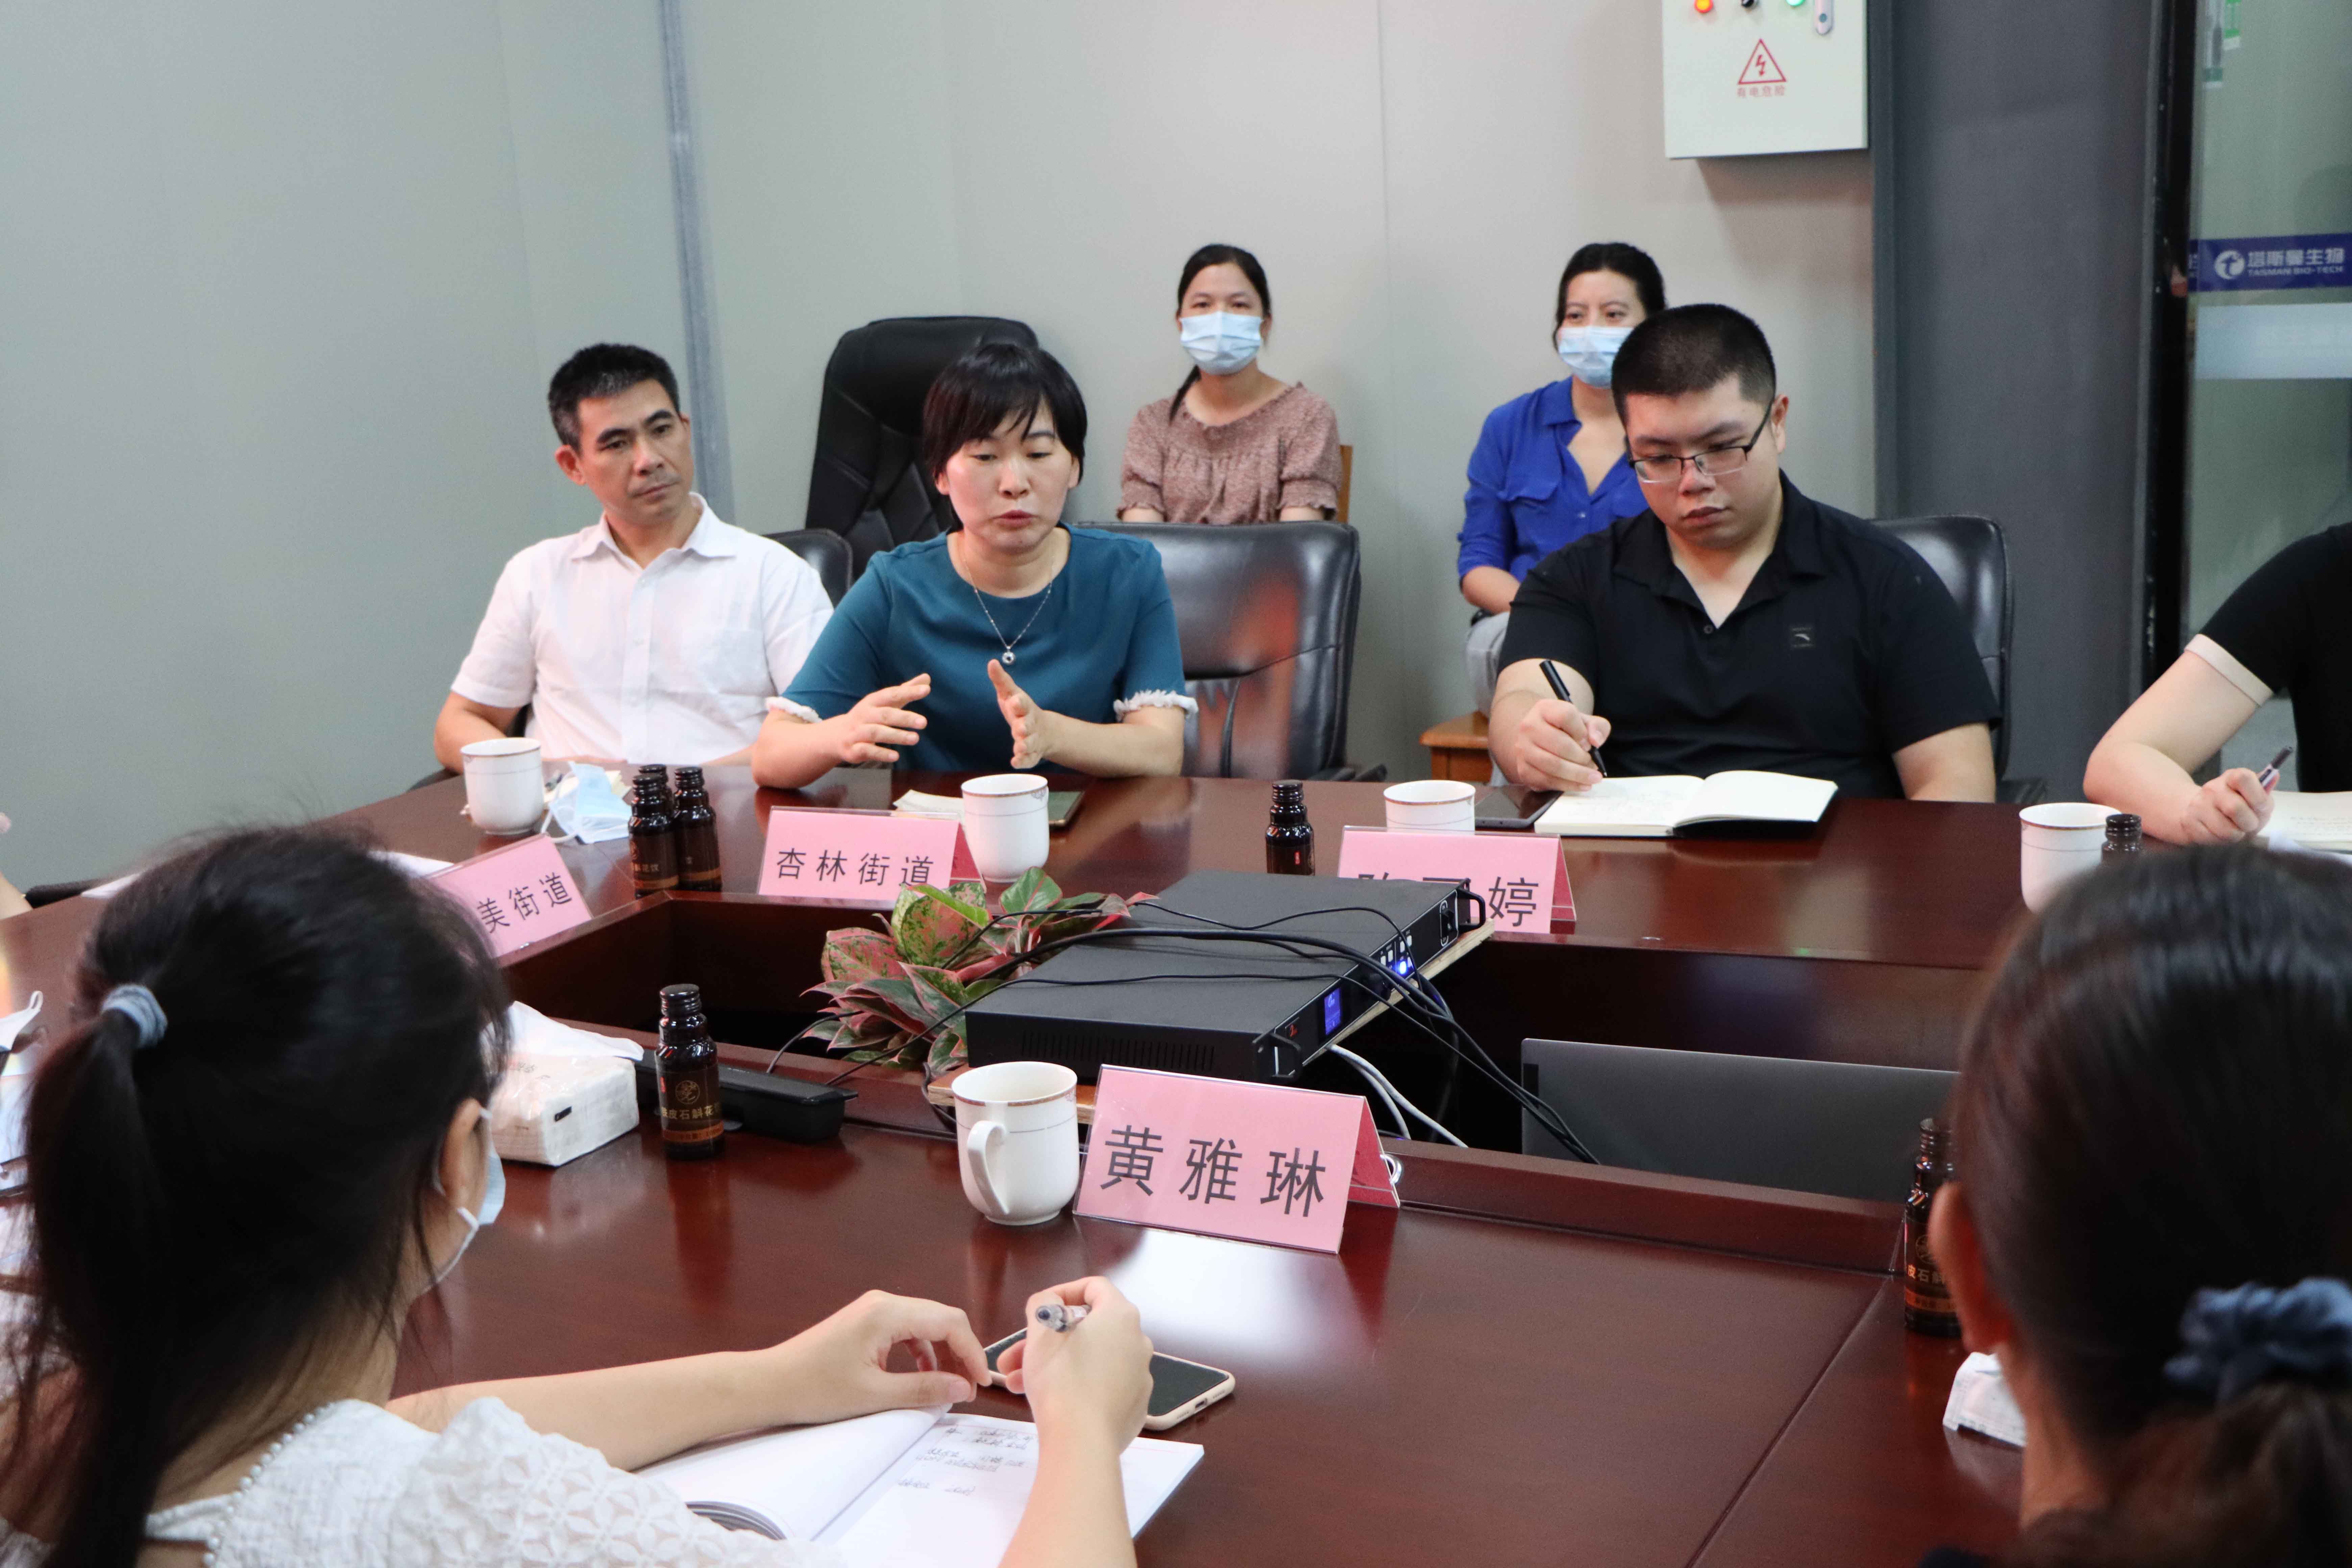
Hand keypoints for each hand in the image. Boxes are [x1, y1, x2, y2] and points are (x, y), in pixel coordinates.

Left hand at [762, 1289, 988, 1425]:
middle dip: (959, 1353)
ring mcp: (873, 1310)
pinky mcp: (865, 1323)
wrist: (769, 1384)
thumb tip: (962, 1389)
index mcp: (887, 1312)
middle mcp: (883, 1302)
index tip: (979, 1383)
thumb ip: (924, 1389)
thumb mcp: (874, 1395)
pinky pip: (906, 1331)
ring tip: (946, 1387)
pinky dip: (921, 1352)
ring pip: (925, 1325)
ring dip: (941, 1353)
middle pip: (940, 1319)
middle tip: (967, 1389)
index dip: (971, 1352)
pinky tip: (920, 1376)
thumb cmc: (813, 1388)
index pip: (949, 1322)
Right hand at [828, 676, 930, 766]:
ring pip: (876, 732)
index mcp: (872, 701)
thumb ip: (905, 691)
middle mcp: (864, 715)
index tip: (926, 689)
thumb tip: (927, 678)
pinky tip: (895, 756)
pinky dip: (881, 753)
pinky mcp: (853, 749)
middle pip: (885, 714)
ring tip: (915, 738)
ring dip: (896, 735)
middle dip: (904, 718)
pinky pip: (867, 750)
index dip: (908, 691)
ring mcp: (857, 732)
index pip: (891, 694)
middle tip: (924, 722)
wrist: (838, 735)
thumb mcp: (885, 702)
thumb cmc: (869, 716)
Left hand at [988, 660, 1059, 768]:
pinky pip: (1029, 759)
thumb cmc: (1021, 709)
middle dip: (1024, 727)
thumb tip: (991, 662)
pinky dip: (1023, 761)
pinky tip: (1015, 762)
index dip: (1019, 703)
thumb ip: (1001, 680)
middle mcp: (1030, 724)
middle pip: (1028, 725)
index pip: (1023, 704)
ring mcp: (1033, 739)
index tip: (1015, 701)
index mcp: (1025, 707)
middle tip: (1019, 729)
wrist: (1044, 730)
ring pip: (1030, 743)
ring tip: (1019, 748)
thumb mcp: (1011, 693)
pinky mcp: (1032, 754)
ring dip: (1025, 745)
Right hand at [996, 1278, 1150, 1448]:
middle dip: (1045, 1341)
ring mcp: (1139, 1378)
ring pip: (1090, 1361)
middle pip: (1086, 1331)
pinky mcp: (1134, 1408)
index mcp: (1121, 1316)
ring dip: (1053, 1366)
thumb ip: (1043, 1304)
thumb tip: (1050, 1303)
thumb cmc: (1060, 1379)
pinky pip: (1102, 1388)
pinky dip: (1076, 1388)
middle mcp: (1138, 1343)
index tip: (1039, 1309)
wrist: (1082, 1443)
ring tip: (1016, 1384)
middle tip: (1013, 1357)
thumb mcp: (1041, 1330)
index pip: (1095, 1288)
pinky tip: (1049, 1402)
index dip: (1062, 1292)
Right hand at [1510, 698, 1610, 791]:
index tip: (1588, 743)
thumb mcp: (1584, 722)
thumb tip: (1595, 741)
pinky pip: (1547, 780)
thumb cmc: (1565, 730)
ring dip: (1577, 774)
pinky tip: (1581, 784)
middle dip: (1582, 758)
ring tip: (1593, 778)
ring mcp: (1523, 749)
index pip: (1565, 716)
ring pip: (1553, 765)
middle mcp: (1529, 726)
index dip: (1581, 731)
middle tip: (1594, 765)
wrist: (1538, 740)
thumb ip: (1597, 726)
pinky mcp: (1523, 769)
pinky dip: (1568, 785)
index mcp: (1544, 709)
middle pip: (1561, 744)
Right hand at [2176, 767, 2272, 843]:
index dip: (2257, 796)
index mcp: (2232, 777)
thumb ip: (2264, 791)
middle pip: (2235, 808)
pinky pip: (2213, 838)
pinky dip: (2222, 841)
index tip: (2261, 807)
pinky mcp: (2189, 822)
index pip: (2243, 778)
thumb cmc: (2236, 806)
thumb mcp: (2254, 798)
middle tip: (2249, 824)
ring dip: (2237, 835)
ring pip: (2225, 829)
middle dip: (2249, 823)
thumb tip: (2275, 775)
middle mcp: (2213, 788)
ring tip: (2235, 830)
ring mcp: (2199, 805)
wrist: (2201, 813)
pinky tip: (2221, 833)